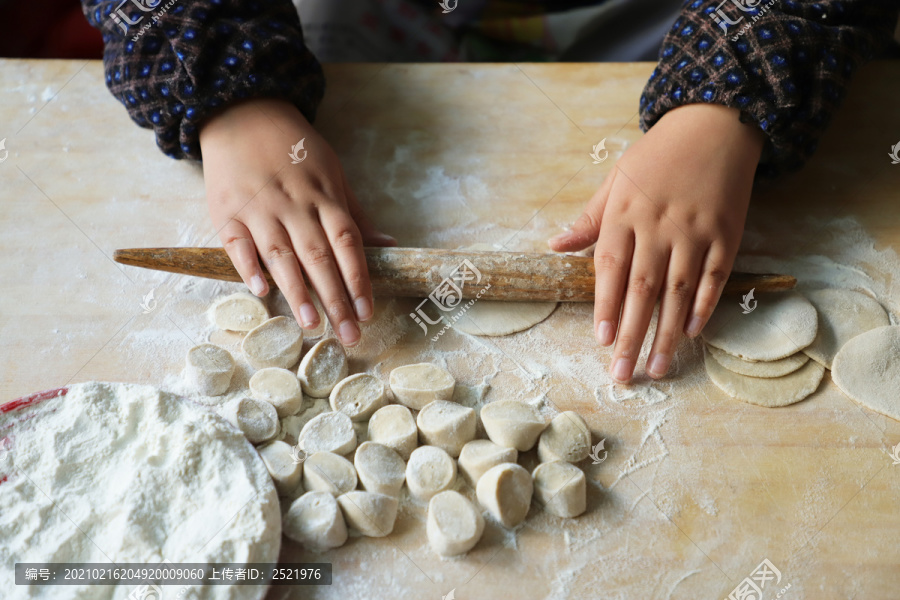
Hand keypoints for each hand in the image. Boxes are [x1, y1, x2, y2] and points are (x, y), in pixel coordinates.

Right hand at [199, 98, 395, 345]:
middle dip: (336, 299)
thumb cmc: (295, 150)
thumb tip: (390, 245)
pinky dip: (248, 267)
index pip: (347, 243)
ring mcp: (260, 208)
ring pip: (281, 255)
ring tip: (312, 324)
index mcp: (325, 197)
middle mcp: (295, 204)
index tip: (368, 312)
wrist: (244, 113)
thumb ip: (356, 214)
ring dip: (297, 292)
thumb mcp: (334, 173)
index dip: (359, 279)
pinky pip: (238, 243)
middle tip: (348, 335)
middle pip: (319, 257)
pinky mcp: (227, 211)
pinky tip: (261, 291)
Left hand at [548, 104, 764, 381]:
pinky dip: (705, 305)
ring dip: (668, 333)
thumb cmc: (656, 157)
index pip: (610, 268)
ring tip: (658, 366)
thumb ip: (588, 220)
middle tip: (623, 373)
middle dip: (631, 334)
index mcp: (625, 213)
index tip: (600, 340)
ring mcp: (695, 231)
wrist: (714, 124)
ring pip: (679, 291)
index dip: (605, 306)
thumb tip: (554, 246)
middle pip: (643, 290)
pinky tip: (694, 332)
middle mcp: (659, 226)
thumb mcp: (614, 180)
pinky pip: (715, 276)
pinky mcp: (727, 233)